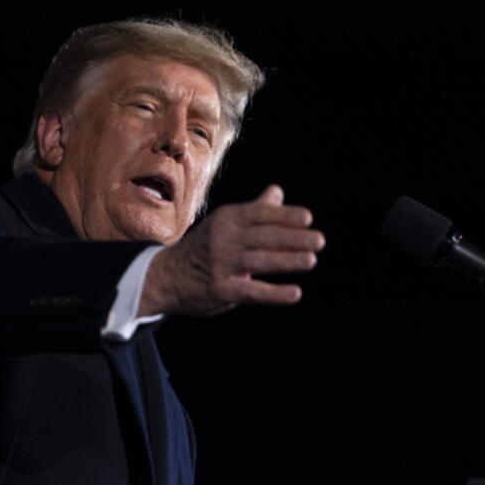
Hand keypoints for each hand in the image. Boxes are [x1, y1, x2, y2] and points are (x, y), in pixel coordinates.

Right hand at [139, 185, 323, 316]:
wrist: (165, 276)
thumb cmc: (203, 248)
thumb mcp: (224, 224)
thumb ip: (254, 210)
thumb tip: (278, 191)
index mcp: (227, 219)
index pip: (259, 214)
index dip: (284, 216)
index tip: (308, 218)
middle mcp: (222, 239)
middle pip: (263, 237)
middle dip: (292, 238)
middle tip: (319, 240)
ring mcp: (220, 265)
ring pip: (259, 261)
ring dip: (286, 260)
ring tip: (311, 260)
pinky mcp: (221, 290)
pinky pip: (252, 291)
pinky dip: (274, 293)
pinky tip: (295, 293)